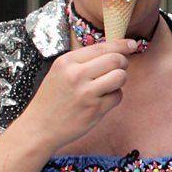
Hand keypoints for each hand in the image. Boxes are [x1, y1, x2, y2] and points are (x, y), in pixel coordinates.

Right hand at [21, 39, 137, 149]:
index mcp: (67, 62)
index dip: (121, 44)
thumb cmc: (51, 99)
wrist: (39, 127)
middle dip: (123, 62)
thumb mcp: (59, 72)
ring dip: (120, 79)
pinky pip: (118, 96)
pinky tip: (101, 100)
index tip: (132, 44)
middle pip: (116, 60)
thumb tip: (113, 50)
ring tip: (109, 83)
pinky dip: (114, 97)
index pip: (102, 47)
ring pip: (120, 77)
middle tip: (120, 67)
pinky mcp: (95, 110)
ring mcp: (87, 93)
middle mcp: (76, 75)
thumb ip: (83, 61)